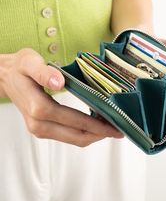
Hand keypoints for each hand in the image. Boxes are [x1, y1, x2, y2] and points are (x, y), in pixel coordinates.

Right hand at [0, 49, 122, 145]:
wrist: (6, 76)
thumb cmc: (20, 67)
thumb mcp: (29, 62)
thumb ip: (43, 72)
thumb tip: (59, 82)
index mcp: (37, 107)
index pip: (73, 120)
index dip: (96, 125)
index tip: (114, 125)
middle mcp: (38, 123)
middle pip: (76, 135)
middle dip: (100, 134)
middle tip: (120, 129)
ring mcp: (39, 129)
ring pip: (73, 139)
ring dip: (94, 135)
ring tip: (111, 127)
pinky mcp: (42, 129)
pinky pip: (67, 135)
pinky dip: (84, 132)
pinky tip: (95, 124)